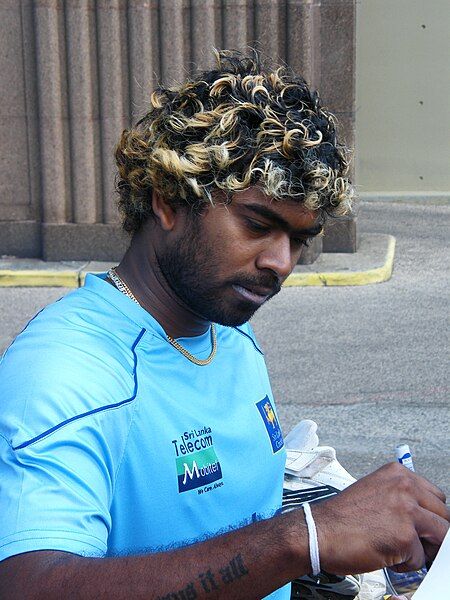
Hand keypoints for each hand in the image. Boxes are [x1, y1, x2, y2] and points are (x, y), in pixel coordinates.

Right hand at [311, 462, 448, 574]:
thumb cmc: (341, 518)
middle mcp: (405, 487)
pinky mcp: (405, 536)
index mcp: (397, 474)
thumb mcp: (375, 493)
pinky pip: (420, 559)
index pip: (436, 496)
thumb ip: (401, 498)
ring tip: (398, 549)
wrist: (318, 532)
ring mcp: (407, 510)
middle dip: (433, 534)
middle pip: (444, 515)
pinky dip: (405, 564)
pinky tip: (385, 555)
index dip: (431, 515)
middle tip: (414, 543)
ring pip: (440, 536)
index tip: (425, 527)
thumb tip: (425, 517)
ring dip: (422, 549)